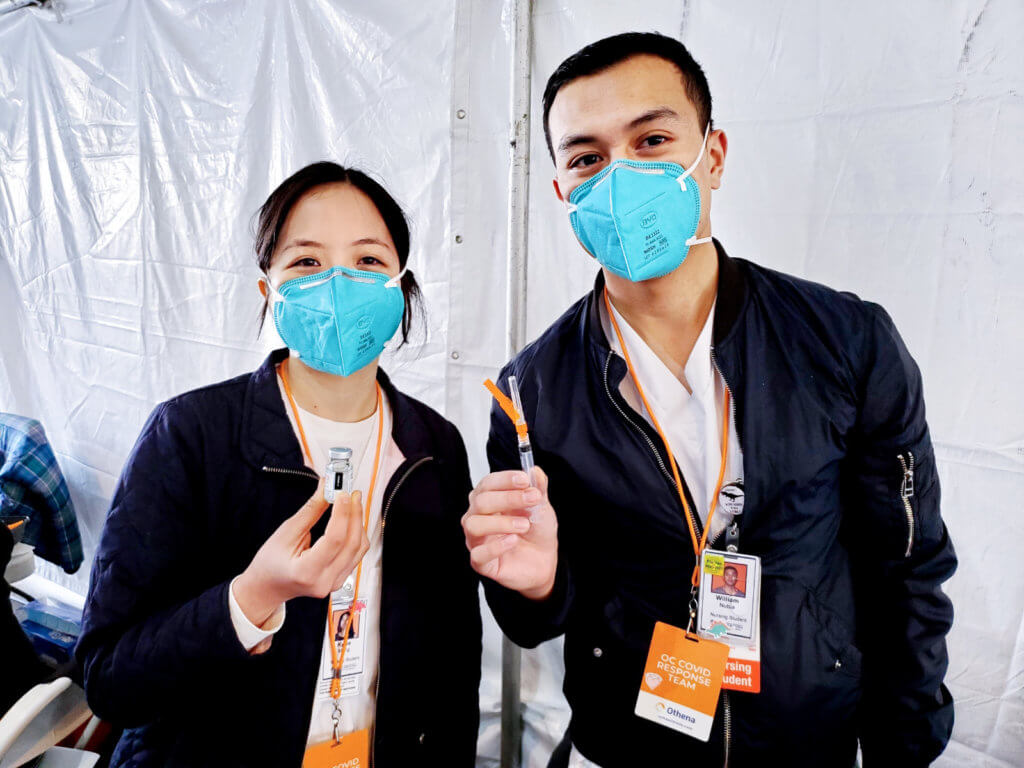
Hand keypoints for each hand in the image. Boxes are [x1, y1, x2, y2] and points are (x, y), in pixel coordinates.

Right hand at [235, 478, 369, 626]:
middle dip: (354, 514)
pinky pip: (357, 554)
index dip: (342, 513)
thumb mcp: (285, 533)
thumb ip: (310, 512)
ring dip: (358, 523)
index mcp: (306, 572)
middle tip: (351, 493)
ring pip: (359, 548)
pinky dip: (356, 534)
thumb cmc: (270, 564)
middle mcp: (324, 581)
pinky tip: (350, 521)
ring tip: (352, 504)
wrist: (268, 586)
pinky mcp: (340, 579)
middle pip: (352, 543)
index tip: (343, 494)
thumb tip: (326, 491)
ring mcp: (334, 582)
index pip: (334, 539)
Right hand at [462, 467, 557, 599]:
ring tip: (524, 525)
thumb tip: (534, 471)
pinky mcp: (481, 562)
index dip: (505, 479)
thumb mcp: (541, 506)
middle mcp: (478, 517)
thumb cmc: (536, 532)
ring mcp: (477, 540)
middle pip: (480, 501)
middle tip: (532, 499)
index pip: (487, 483)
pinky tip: (513, 541)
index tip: (525, 479)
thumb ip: (538, 488)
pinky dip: (496, 546)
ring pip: (474, 525)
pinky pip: (478, 554)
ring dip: (501, 522)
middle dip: (508, 498)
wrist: (544, 560)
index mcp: (489, 500)